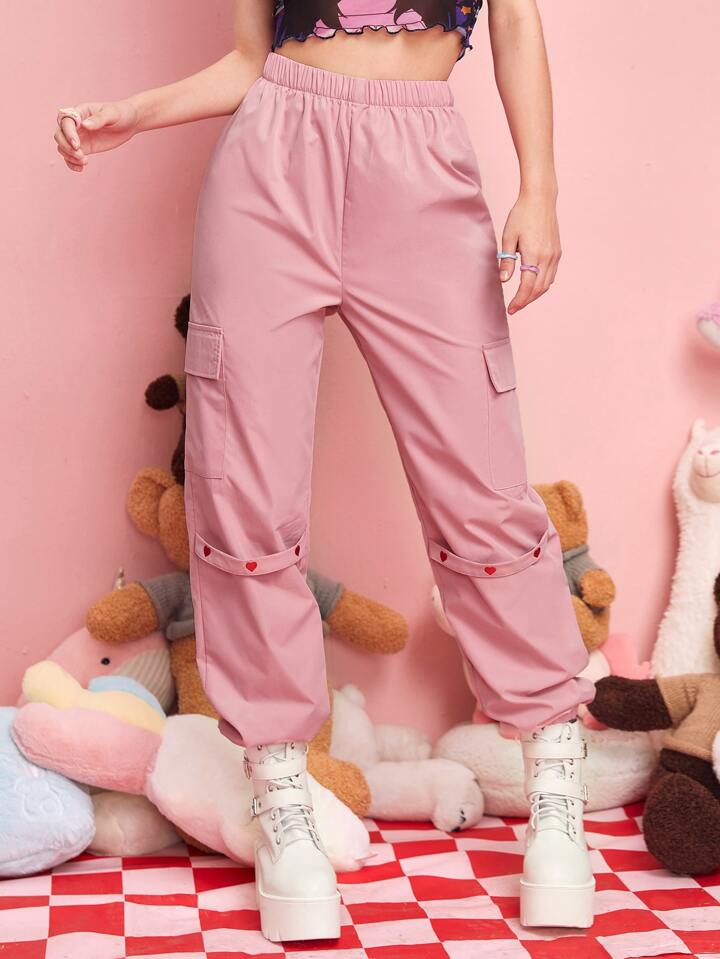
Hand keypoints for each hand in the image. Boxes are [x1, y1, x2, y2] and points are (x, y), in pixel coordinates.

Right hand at [54, 100, 138, 172]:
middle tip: (81, 156)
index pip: (65, 122)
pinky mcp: (84, 148)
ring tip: (85, 161)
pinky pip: (71, 157)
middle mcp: (75, 124)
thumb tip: (85, 125)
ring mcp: (78, 137)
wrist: (129, 123)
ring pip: (63, 147)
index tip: (77, 145)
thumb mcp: (111, 114)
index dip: (68, 134)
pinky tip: (81, 168)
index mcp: (79, 112)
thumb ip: (98, 119)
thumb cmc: (120, 113)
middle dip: (66, 147)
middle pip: (59, 135)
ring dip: (69, 157)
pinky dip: (72, 164)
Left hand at [498, 190, 561, 314]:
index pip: (527, 286)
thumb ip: (506, 260)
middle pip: (538, 289)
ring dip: (534, 295)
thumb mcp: (508, 237)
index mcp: (534, 254)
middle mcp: (548, 257)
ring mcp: (555, 255)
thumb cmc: (521, 215)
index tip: (510, 309)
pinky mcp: (557, 252)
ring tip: (522, 299)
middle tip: (514, 308)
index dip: (519, 300)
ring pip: (547, 284)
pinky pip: (551, 275)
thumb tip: (504, 280)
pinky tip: (533, 286)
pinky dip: (542, 285)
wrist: (540, 199)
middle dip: (526, 301)